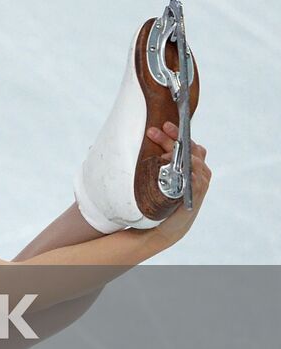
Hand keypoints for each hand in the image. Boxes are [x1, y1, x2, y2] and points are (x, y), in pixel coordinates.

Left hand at [149, 122, 211, 245]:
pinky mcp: (196, 196)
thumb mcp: (162, 173)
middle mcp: (199, 171)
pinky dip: (192, 175)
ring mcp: (200, 183)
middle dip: (172, 139)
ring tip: (164, 151)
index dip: (177, 133)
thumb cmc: (165, 196)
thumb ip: (162, 158)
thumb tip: (149, 138)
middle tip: (154, 132)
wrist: (167, 224)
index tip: (163, 125)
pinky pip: (197, 182)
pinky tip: (185, 170)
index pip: (187, 143)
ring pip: (194, 162)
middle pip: (189, 149)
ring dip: (180, 154)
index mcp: (192, 163)